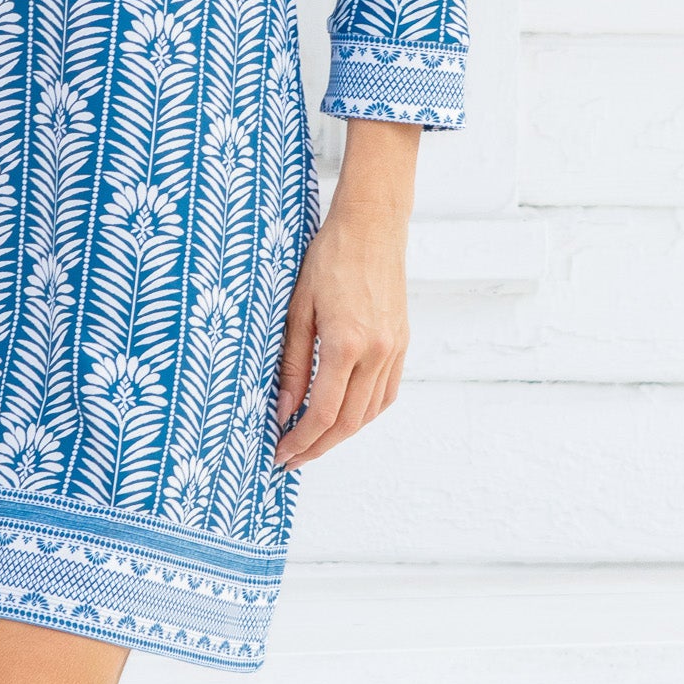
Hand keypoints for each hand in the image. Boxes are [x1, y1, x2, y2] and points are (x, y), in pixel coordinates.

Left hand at [271, 196, 410, 468]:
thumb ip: (292, 363)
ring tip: (312, 439)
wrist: (371, 226)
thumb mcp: (298, 308)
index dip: (300, 440)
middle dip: (318, 446)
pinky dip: (363, 413)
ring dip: (340, 434)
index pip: (323, 413)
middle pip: (348, 423)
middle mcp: (376, 353)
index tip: (280, 454)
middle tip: (291, 457)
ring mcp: (394, 350)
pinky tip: (344, 413)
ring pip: (369, 413)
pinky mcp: (402, 343)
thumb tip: (283, 409)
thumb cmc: (329, 258)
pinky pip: (385, 394)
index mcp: (346, 344)